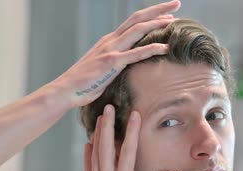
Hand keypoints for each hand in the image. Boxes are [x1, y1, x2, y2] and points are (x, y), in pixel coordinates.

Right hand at [47, 1, 179, 109]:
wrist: (66, 90)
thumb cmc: (83, 83)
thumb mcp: (102, 68)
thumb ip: (115, 62)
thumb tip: (126, 65)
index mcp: (109, 41)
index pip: (133, 22)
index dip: (151, 14)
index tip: (167, 12)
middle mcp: (110, 41)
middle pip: (138, 19)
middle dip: (158, 10)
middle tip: (176, 4)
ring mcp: (111, 50)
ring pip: (137, 30)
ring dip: (157, 23)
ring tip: (173, 20)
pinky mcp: (111, 63)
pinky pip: (135, 54)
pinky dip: (151, 48)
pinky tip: (165, 47)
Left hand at [84, 105, 181, 170]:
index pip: (128, 151)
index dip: (132, 131)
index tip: (134, 114)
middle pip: (106, 148)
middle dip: (107, 126)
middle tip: (108, 108)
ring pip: (95, 156)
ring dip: (97, 137)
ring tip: (99, 120)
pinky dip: (88, 156)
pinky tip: (88, 145)